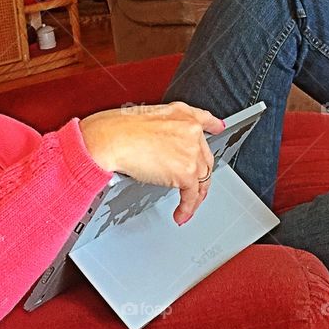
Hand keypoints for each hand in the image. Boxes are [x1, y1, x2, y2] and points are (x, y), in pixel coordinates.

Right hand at [79, 101, 224, 225]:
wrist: (112, 139)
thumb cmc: (117, 128)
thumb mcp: (145, 116)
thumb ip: (162, 127)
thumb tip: (163, 145)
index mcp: (182, 114)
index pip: (204, 121)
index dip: (212, 126)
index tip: (217, 128)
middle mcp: (191, 132)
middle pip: (204, 158)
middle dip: (200, 175)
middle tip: (194, 188)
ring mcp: (191, 152)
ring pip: (201, 179)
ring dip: (195, 196)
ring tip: (186, 207)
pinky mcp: (185, 173)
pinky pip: (192, 195)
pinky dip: (188, 208)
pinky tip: (181, 214)